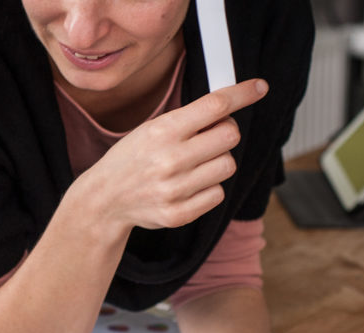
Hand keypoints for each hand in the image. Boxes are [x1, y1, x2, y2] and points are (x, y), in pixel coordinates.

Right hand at [73, 79, 268, 231]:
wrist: (104, 199)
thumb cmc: (132, 158)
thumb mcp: (151, 128)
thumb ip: (188, 118)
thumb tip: (229, 105)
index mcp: (162, 131)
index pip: (215, 106)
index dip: (243, 94)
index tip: (259, 88)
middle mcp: (170, 160)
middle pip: (230, 136)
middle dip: (225, 132)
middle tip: (209, 137)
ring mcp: (175, 189)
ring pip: (227, 166)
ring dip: (217, 162)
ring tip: (194, 165)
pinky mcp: (179, 214)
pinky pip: (217, 193)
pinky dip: (208, 188)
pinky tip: (188, 185)